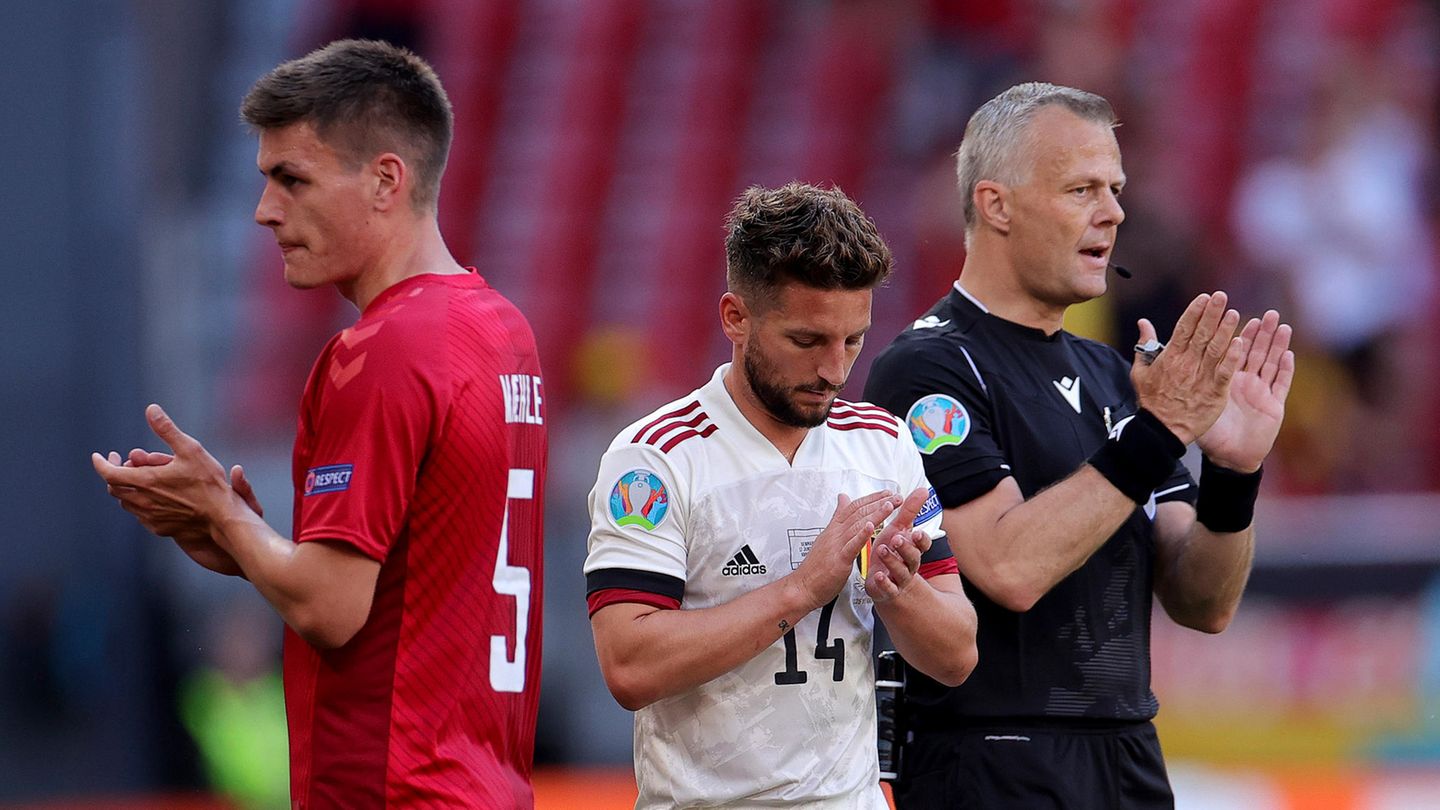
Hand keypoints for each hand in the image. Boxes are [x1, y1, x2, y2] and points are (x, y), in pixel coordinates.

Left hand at [92, 405, 247, 572]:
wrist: (222, 518)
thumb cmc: (208, 484)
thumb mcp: (191, 450)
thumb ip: (167, 429)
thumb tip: (151, 409)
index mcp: (145, 481)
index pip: (108, 473)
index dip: (100, 463)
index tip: (99, 456)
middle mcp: (142, 501)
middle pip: (114, 488)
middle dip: (115, 473)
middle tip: (125, 463)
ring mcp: (149, 517)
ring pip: (126, 503)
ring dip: (127, 489)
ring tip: (140, 479)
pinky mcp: (159, 528)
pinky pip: (140, 516)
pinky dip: (139, 504)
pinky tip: (153, 498)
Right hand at [790, 491, 898, 611]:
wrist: (802, 587)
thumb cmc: (815, 568)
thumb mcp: (827, 537)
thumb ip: (837, 518)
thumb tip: (842, 499)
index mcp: (834, 529)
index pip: (853, 507)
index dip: (871, 498)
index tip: (887, 493)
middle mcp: (835, 534)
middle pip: (858, 512)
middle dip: (879, 503)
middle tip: (895, 496)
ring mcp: (836, 546)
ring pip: (857, 525)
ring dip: (875, 514)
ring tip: (889, 505)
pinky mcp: (838, 560)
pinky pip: (851, 545)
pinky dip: (861, 534)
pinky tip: (871, 526)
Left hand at [865, 487, 932, 603]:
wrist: (881, 579)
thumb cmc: (891, 551)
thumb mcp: (899, 529)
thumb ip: (910, 511)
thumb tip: (923, 490)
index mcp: (912, 548)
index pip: (922, 544)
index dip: (921, 539)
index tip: (915, 532)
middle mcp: (908, 563)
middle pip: (913, 557)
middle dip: (906, 548)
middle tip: (896, 538)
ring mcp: (899, 578)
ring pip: (900, 571)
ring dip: (892, 560)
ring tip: (882, 550)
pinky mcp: (888, 590)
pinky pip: (889, 588)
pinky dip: (884, 582)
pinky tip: (878, 575)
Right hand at [1131, 292, 1245, 443]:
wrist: (1160, 430)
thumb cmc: (1151, 401)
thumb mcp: (1140, 372)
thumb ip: (1144, 345)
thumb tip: (1143, 323)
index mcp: (1170, 357)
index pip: (1184, 328)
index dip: (1195, 311)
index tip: (1205, 297)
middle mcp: (1186, 364)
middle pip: (1201, 333)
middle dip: (1212, 314)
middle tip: (1222, 296)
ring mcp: (1201, 378)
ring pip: (1215, 349)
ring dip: (1225, 330)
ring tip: (1235, 313)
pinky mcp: (1214, 393)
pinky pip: (1225, 372)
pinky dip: (1232, 357)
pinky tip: (1240, 343)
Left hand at [1197, 310, 1293, 471]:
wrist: (1229, 458)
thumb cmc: (1211, 433)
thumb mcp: (1196, 403)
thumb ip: (1186, 381)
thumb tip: (1166, 362)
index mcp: (1225, 380)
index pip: (1230, 351)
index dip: (1235, 333)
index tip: (1235, 312)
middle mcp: (1245, 383)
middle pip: (1255, 352)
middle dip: (1261, 333)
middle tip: (1267, 313)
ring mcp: (1261, 393)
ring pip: (1270, 363)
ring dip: (1277, 345)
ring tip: (1281, 326)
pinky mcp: (1274, 406)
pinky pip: (1280, 385)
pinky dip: (1284, 370)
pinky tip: (1288, 354)